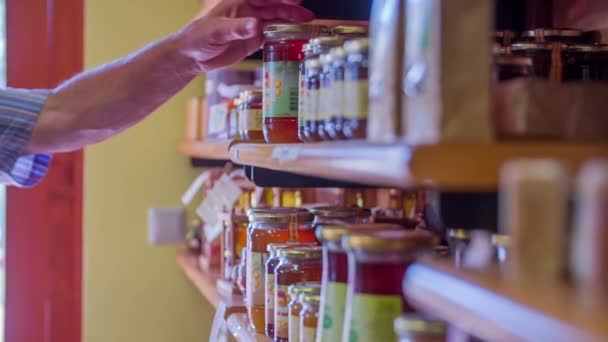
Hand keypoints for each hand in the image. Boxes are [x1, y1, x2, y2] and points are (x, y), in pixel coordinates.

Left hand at [176, 0, 314, 71]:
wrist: (191, 56)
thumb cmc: (197, 37)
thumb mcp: (217, 31)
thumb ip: (238, 28)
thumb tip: (256, 25)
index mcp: (239, 1)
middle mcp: (248, 10)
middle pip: (274, 7)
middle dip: (292, 9)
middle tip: (307, 14)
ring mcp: (252, 25)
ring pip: (276, 20)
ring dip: (291, 21)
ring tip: (307, 23)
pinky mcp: (253, 39)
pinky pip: (272, 34)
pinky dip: (283, 35)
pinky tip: (294, 36)